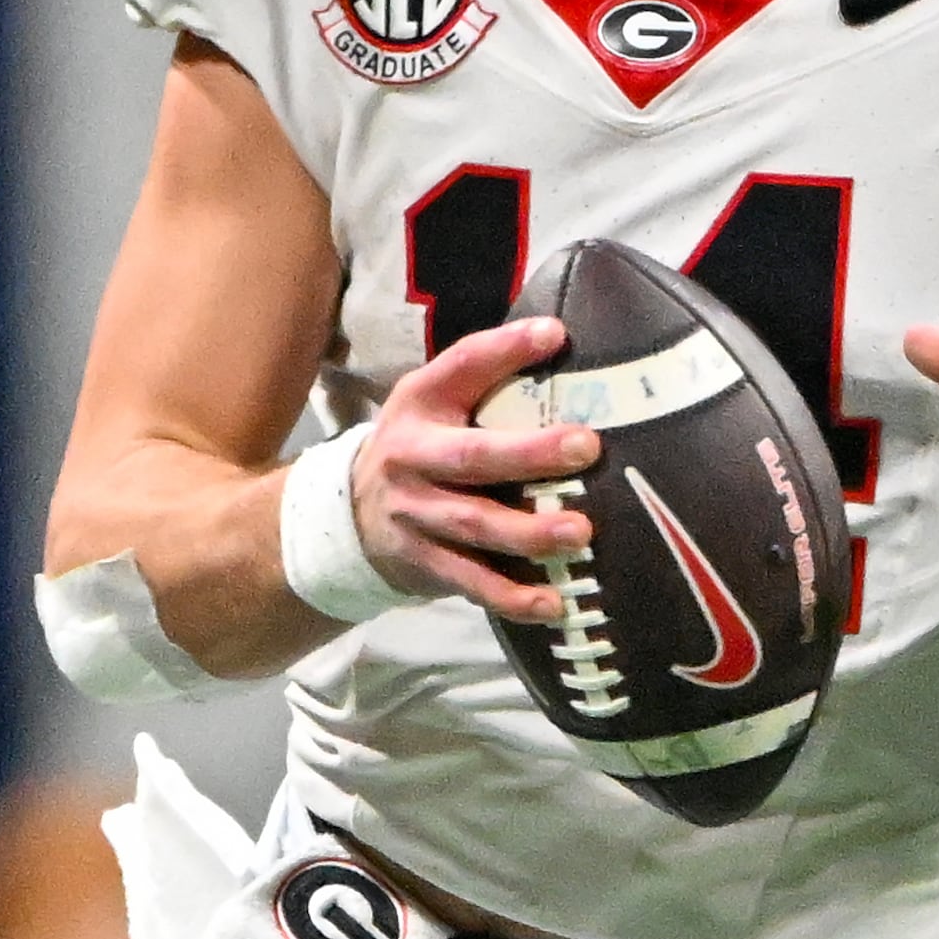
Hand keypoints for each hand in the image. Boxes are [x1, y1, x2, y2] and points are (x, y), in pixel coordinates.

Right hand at [353, 318, 600, 626]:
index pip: (461, 366)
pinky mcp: (424, 563)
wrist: (351, 513)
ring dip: (529, 532)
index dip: (505, 349)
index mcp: (420, 404)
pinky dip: (512, 596)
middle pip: (470, 456)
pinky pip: (471, 582)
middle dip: (529, 454)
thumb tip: (562, 338)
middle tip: (587, 447)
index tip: (555, 335)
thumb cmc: (421, 444)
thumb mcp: (436, 399)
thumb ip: (488, 375)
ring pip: (474, 524)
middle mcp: (411, 457)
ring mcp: (415, 515)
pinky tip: (553, 603)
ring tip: (580, 532)